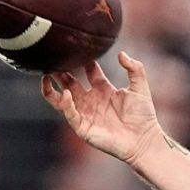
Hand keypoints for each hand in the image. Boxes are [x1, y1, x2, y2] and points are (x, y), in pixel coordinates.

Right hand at [42, 51, 162, 164]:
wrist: (143, 139)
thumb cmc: (143, 116)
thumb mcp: (140, 88)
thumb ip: (135, 69)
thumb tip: (121, 53)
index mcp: (104, 89)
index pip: (89, 71)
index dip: (84, 61)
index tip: (78, 50)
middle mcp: (92, 100)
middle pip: (70, 82)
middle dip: (61, 72)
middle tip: (54, 60)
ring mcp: (85, 113)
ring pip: (62, 99)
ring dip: (52, 88)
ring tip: (46, 76)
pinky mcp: (83, 127)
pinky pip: (69, 113)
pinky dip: (64, 104)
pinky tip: (65, 94)